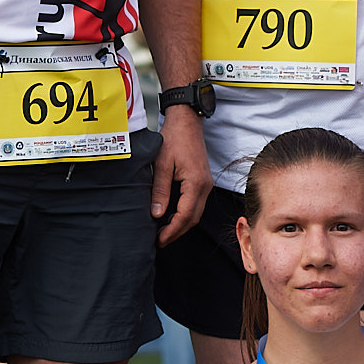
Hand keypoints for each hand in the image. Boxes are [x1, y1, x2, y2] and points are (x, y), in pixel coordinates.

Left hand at [152, 108, 211, 245]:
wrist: (186, 122)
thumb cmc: (174, 139)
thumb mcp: (161, 165)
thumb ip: (160, 191)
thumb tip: (157, 214)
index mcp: (195, 183)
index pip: (185, 215)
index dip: (172, 230)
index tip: (159, 239)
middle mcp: (205, 186)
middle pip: (194, 218)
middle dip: (177, 232)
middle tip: (161, 241)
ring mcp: (206, 184)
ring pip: (196, 213)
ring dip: (182, 225)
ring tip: (165, 232)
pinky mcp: (203, 181)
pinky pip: (197, 204)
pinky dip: (186, 215)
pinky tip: (173, 217)